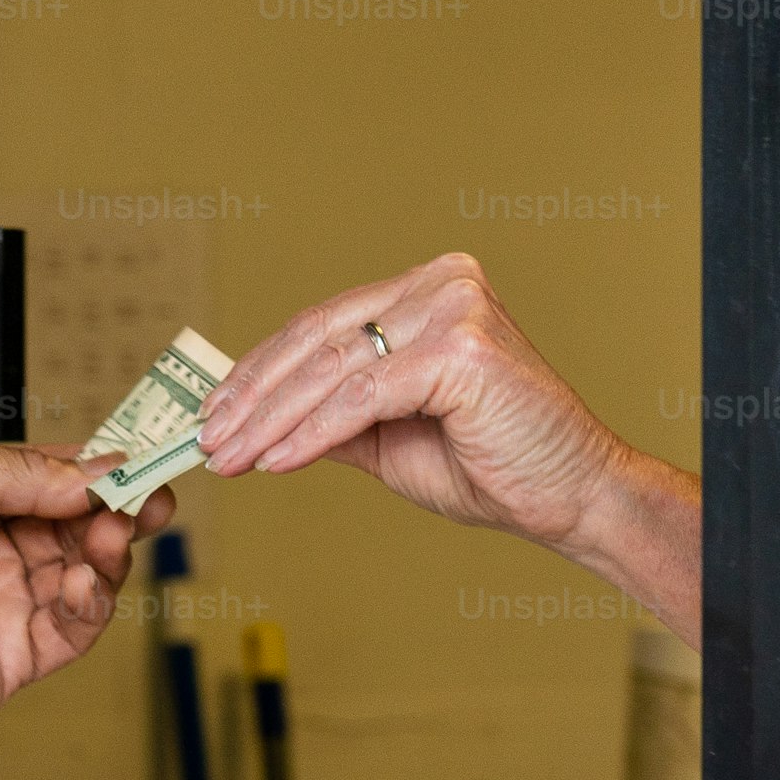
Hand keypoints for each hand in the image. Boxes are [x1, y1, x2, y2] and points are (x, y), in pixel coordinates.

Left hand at [0, 422, 161, 776]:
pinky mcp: (13, 656)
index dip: (101, 472)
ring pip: (87, 576)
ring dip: (110, 552)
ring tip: (111, 533)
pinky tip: (83, 578)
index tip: (145, 459)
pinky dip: (92, 602)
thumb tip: (98, 472)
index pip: (55, 481)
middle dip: (121, 511)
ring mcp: (4, 605)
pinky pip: (75, 629)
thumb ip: (28, 468)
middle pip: (81, 529)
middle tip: (154, 498)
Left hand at [192, 254, 695, 643]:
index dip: (258, 370)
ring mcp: (454, 308)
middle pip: (317, 337)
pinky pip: (361, 397)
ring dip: (269, 420)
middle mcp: (442, 282)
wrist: (572, 498)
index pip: (321, 323)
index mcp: (428, 289)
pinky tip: (275, 461)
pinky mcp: (460, 349)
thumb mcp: (390, 436)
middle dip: (252, 395)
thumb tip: (256, 420)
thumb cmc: (494, 466)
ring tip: (229, 457)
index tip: (213, 411)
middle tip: (206, 439)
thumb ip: (332, 415)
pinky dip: (310, 433)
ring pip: (331, 369)